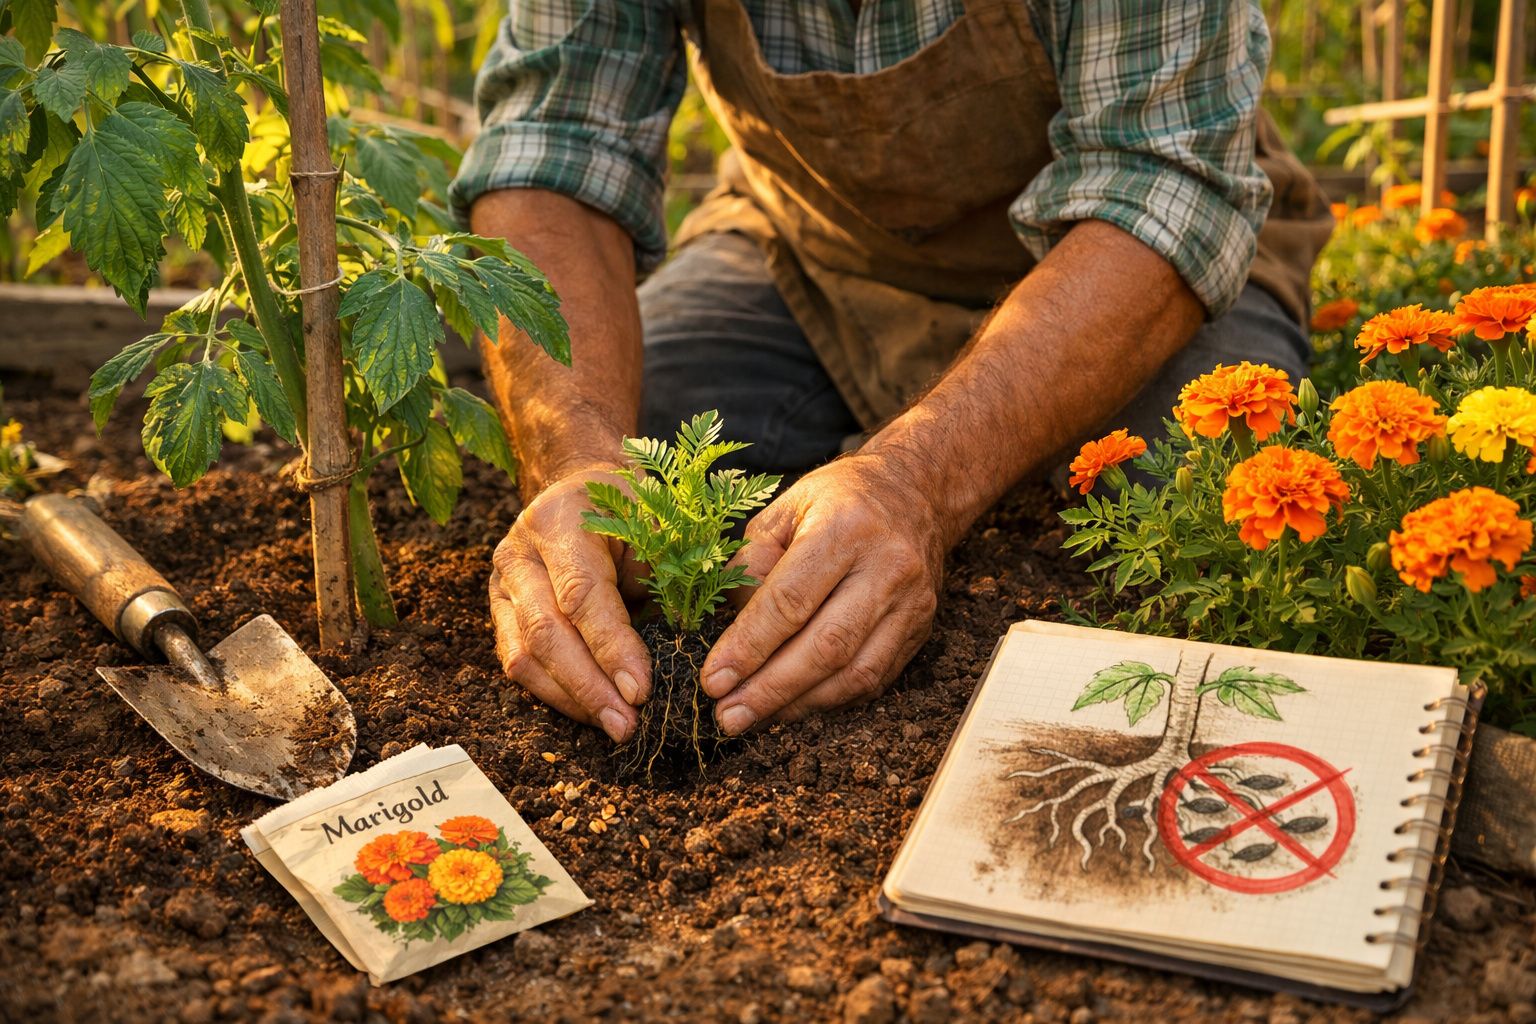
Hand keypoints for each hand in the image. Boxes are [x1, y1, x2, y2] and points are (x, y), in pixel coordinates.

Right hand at [489, 465, 651, 742]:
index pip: (581, 594)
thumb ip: (672, 576)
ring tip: (615, 728)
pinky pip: (519, 664)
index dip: (611, 647)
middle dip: (589, 686)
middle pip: (545, 632)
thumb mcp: (659, 526)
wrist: (584, 489)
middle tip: (628, 726)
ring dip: (571, 699)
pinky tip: (593, 713)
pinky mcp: (501, 613)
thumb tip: (704, 646)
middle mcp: (519, 552)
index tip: (643, 691)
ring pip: (524, 656)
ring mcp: (502, 585)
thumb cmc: (634, 511)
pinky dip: (557, 694)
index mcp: (561, 519)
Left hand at [702, 453, 944, 734]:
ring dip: (799, 705)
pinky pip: (874, 679)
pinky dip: (830, 700)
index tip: (713, 680)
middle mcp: (887, 567)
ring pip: (854, 673)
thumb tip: (732, 627)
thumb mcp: (785, 508)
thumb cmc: (838, 499)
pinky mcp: (921, 628)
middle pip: (825, 646)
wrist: (916, 493)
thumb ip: (752, 561)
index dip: (749, 646)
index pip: (791, 600)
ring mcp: (911, 602)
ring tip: (753, 719)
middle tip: (728, 717)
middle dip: (770, 690)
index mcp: (846, 527)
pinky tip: (793, 707)